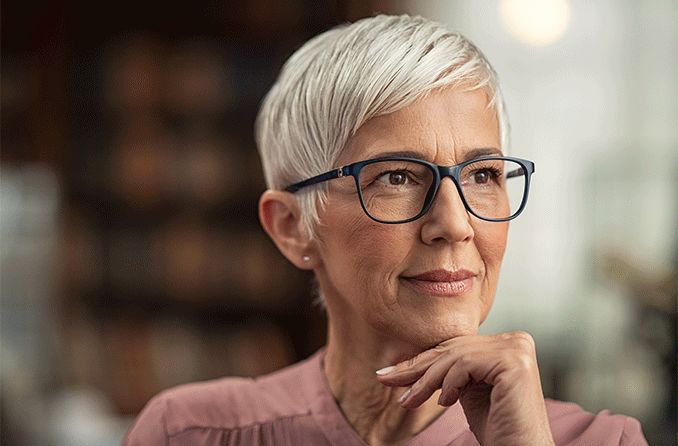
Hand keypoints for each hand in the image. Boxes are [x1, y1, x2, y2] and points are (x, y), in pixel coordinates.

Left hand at [376, 331, 553, 445]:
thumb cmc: (498, 429)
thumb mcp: (466, 391)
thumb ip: (451, 370)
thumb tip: (412, 361)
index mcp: (507, 343)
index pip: (455, 348)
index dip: (422, 361)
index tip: (390, 374)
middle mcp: (515, 340)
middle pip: (453, 350)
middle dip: (416, 368)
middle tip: (385, 379)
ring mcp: (517, 348)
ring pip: (454, 356)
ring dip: (426, 381)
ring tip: (409, 401)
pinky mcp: (515, 361)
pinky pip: (465, 364)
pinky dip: (449, 384)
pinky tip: (445, 402)